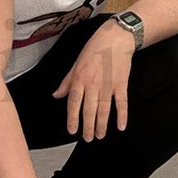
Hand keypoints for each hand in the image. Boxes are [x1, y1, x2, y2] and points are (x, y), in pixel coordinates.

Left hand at [52, 24, 132, 140]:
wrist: (115, 38)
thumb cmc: (94, 50)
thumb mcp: (76, 64)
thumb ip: (66, 82)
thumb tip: (56, 95)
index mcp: (79, 79)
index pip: (73, 103)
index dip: (72, 118)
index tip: (72, 131)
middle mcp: (92, 84)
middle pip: (89, 110)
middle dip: (88, 127)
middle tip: (88, 138)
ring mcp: (107, 85)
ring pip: (104, 109)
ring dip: (102, 125)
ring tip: (100, 136)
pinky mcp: (121, 83)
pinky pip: (121, 103)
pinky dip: (122, 115)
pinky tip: (121, 126)